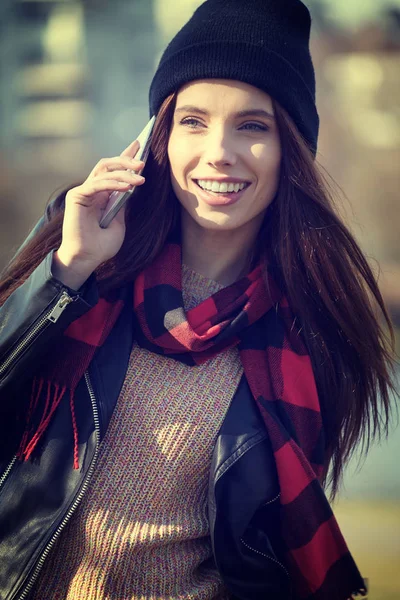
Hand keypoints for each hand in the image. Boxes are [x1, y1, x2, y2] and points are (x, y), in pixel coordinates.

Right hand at [52, 140, 145, 288]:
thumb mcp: (120, 223)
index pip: (114, 170)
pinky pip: (98, 183)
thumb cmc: (101, 245)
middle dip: (126, 159)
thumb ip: (123, 205)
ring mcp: (84, 191)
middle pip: (108, 164)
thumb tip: (132, 187)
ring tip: (140, 177)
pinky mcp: (77, 196)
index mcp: (102, 194)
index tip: (140, 144)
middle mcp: (93, 189)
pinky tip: (127, 186)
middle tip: (143, 162)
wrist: (87, 259)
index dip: (125, 156)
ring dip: (124, 171)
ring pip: (104, 170)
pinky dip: (113, 183)